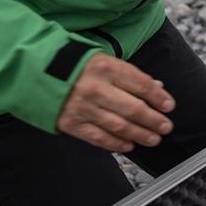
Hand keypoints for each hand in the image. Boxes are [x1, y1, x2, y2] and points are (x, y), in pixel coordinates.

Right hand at [57, 54, 174, 151]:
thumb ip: (129, 74)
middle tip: (166, 127)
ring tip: (153, 139)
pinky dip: (115, 143)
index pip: (141, 84)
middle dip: (153, 120)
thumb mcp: (104, 59)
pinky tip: (129, 146)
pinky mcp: (70, 123)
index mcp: (106, 67)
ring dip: (139, 134)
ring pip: (118, 125)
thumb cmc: (76, 64)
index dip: (158, 97)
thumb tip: (156, 87)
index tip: (169, 106)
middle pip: (133, 108)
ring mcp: (81, 107)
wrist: (35, 71)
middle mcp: (95, 88)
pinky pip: (97, 137)